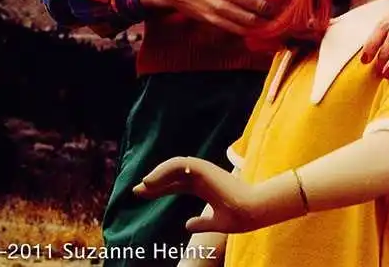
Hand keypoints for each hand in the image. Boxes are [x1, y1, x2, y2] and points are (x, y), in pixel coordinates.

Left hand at [133, 157, 261, 233]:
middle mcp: (203, 177)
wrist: (252, 211)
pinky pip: (181, 163)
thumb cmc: (239, 217)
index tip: (143, 195)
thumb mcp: (215, 223)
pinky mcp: (205, 168)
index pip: (178, 185)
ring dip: (158, 174)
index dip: (160, 189)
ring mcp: (204, 171)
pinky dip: (165, 169)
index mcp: (205, 188)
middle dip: (154, 182)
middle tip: (137, 190)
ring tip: (143, 186)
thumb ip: (202, 222)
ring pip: (175, 166)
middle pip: (173, 176)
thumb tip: (187, 224)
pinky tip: (152, 180)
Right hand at [140, 0, 295, 33]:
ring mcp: (222, 8)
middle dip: (279, 10)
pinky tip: (262, 29)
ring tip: (279, 23)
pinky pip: (239, 29)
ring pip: (252, 21)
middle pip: (262, 5)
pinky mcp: (215, 20)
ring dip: (268, 24)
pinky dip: (253, 31)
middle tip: (289, 12)